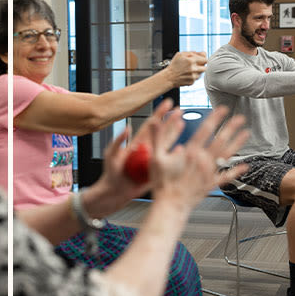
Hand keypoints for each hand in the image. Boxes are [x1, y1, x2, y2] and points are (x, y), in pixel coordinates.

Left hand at [84, 99, 183, 217]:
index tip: (167, 103)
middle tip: (180, 110)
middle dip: (171, 120)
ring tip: (183, 122)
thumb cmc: (111, 174)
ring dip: (175, 133)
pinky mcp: (157, 171)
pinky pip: (168, 162)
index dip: (159, 113)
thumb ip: (118, 141)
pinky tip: (184, 148)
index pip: (150, 124)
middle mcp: (148, 149)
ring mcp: (154, 159)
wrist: (115, 192)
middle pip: (162, 131)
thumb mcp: (110, 155)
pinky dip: (177, 155)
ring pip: (167, 143)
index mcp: (137, 143)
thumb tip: (127, 128)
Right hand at [148, 106, 248, 214]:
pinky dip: (236, 171)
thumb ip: (158, 137)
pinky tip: (244, 166)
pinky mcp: (211, 184)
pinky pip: (226, 176)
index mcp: (190, 152)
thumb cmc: (163, 184)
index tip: (222, 109)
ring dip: (237, 143)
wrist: (170, 205)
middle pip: (220, 140)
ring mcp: (208, 172)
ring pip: (226, 155)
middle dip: (231, 127)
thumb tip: (156, 122)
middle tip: (240, 118)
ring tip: (246, 134)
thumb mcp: (156, 157)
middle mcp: (202, 160)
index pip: (205, 130)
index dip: (215, 118)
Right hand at [164, 51, 207, 86]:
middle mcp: (194, 69)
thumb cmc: (174, 65)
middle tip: (196, 65)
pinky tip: (187, 74)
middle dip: (201, 65)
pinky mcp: (192, 82)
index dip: (203, 58)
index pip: (205, 59)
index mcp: (191, 61)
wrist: (169, 77)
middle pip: (205, 67)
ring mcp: (193, 77)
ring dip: (197, 71)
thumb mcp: (181, 54)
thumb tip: (203, 53)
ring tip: (189, 70)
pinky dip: (193, 76)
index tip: (201, 59)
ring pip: (201, 73)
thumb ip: (193, 52)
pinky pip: (196, 78)